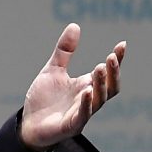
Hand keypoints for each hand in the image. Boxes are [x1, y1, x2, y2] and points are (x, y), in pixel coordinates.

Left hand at [20, 23, 125, 149]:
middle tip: (111, 57)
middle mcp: (88, 99)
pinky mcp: (71, 126)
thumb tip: (75, 25)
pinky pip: (83, 115)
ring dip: (100, 84)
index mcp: (86, 86)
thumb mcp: (53, 70)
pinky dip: (87, 104)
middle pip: (110, 87)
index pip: (108, 73)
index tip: (123, 44)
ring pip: (99, 100)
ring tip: (99, 67)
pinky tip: (87, 91)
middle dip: (112, 73)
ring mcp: (82, 113)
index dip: (117, 60)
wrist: (28, 124)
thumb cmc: (44, 100)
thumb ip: (64, 51)